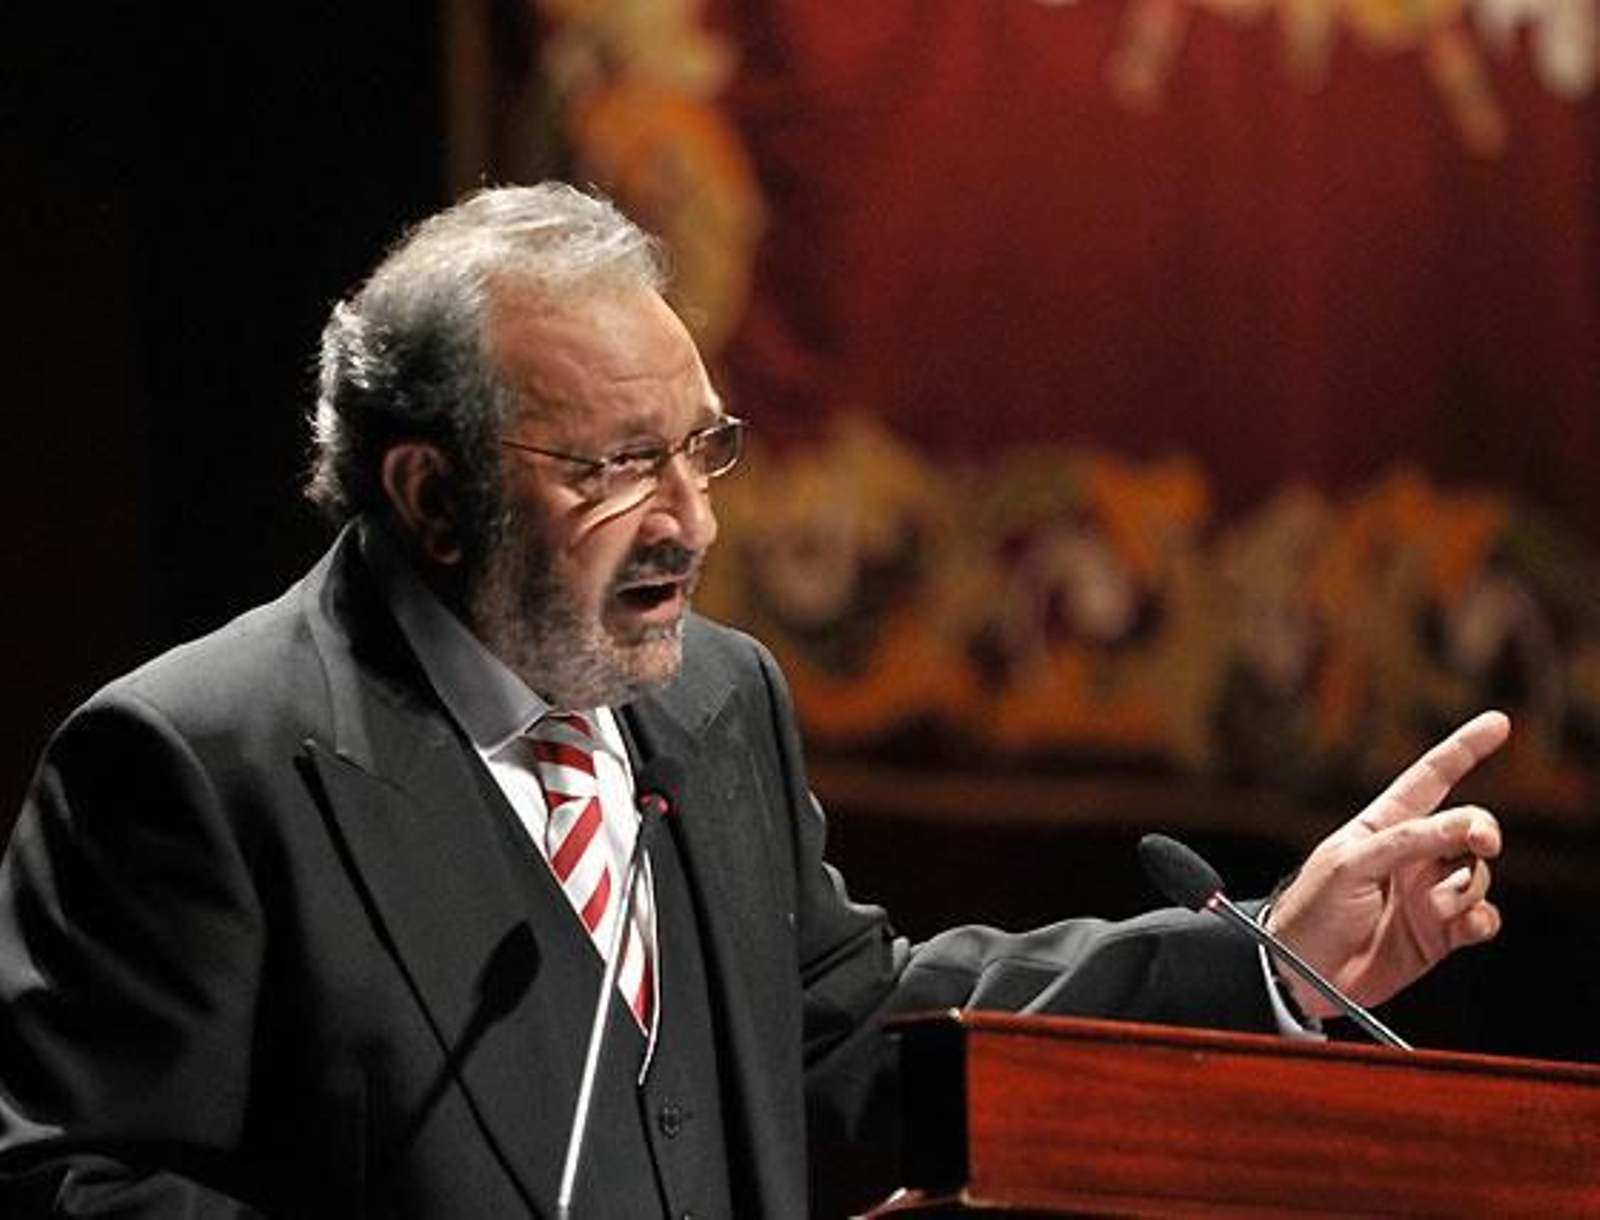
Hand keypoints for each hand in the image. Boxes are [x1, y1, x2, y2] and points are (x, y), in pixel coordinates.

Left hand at [1265, 710, 1508, 1017]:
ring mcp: (1428, 894)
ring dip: (1466, 887)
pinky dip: (1479, 919)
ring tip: (1432, 908)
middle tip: (1481, 842)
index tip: (1498, 723)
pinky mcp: (1440, 934)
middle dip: (1481, 830)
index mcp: (1384, 826)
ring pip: (1478, 875)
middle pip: (1469, 828)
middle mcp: (1412, 856)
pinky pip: (1482, 918)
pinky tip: (1460, 926)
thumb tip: (1467, 826)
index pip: (1430, 779)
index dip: (1464, 750)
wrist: (1300, 975)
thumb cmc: (1312, 910)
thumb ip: (1409, 841)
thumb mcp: (1351, 864)